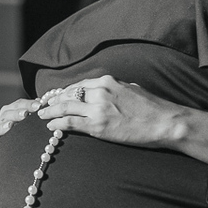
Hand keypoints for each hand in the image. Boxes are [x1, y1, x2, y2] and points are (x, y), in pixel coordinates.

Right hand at [0, 97, 40, 138]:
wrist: (14, 150)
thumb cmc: (24, 132)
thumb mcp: (29, 122)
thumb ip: (33, 112)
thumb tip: (43, 104)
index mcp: (10, 111)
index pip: (18, 104)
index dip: (28, 104)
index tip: (39, 106)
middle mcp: (0, 120)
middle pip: (6, 114)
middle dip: (16, 114)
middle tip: (25, 114)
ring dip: (2, 127)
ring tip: (10, 126)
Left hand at [36, 75, 179, 146]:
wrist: (165, 122)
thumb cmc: (153, 107)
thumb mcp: (131, 89)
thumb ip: (115, 88)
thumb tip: (105, 89)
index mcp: (108, 81)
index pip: (79, 84)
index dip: (64, 91)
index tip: (56, 96)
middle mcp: (100, 91)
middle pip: (68, 94)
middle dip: (54, 100)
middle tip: (44, 105)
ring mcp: (97, 109)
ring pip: (65, 107)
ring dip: (50, 111)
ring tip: (42, 115)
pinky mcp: (98, 125)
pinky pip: (70, 123)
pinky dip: (57, 123)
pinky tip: (51, 125)